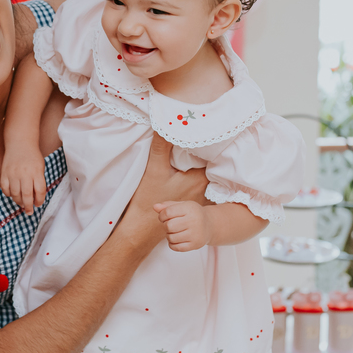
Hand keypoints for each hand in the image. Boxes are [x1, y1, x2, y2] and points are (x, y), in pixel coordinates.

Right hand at [1, 148, 46, 214]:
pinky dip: (9, 194)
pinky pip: (5, 189)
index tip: (38, 204)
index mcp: (37, 172)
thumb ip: (39, 182)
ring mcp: (13, 174)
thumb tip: (35, 198)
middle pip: (26, 196)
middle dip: (28, 207)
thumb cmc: (33, 156)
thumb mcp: (40, 167)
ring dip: (18, 201)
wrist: (20, 143)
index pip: (39, 192)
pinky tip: (13, 194)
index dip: (39, 201)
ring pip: (15, 194)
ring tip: (21, 203)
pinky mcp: (4, 173)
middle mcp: (25, 174)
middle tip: (29, 212)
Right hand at [115, 134, 210, 251]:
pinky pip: (202, 184)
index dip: (206, 141)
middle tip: (195, 135)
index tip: (200, 129)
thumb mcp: (153, 169)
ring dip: (201, 163)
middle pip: (210, 163)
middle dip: (204, 150)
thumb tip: (164, 122)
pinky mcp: (194, 204)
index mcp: (199, 178)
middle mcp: (205, 188)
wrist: (141, 229)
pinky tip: (186, 169)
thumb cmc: (147, 199)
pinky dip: (197, 175)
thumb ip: (161, 146)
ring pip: (206, 173)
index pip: (211, 154)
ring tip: (191, 150)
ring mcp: (202, 197)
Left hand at [153, 200, 209, 251]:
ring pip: (171, 238)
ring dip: (168, 235)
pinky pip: (176, 247)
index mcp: (190, 208)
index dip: (161, 215)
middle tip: (170, 224)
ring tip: (174, 231)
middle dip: (165, 226)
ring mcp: (195, 234)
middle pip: (169, 226)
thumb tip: (155, 207)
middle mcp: (194, 221)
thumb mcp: (182, 205)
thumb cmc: (192, 214)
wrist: (210, 225)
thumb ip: (167, 206)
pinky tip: (176, 239)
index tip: (164, 217)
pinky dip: (172, 244)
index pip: (167, 212)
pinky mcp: (195, 245)